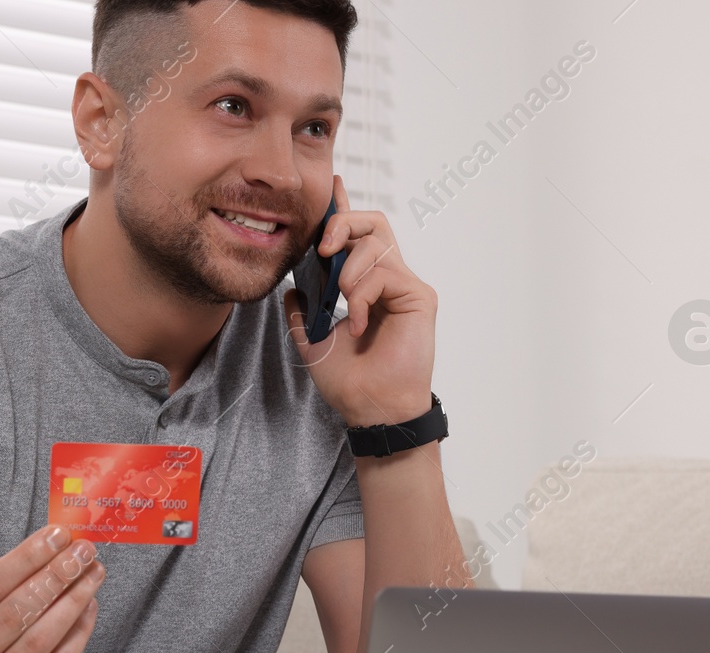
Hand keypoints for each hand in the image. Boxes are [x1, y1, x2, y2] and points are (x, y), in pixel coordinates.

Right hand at [0, 525, 104, 652]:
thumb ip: (22, 585)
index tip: (60, 534)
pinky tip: (92, 608)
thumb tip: (65, 543)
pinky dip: (79, 633)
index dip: (26, 557)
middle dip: (55, 575)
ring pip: (39, 638)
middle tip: (85, 551)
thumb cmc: (6, 651)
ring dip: (73, 601)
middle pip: (15, 610)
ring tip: (95, 574)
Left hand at [283, 175, 437, 425]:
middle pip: (373, 224)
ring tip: (342, 304)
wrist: (370, 408)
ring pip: (376, 243)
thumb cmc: (348, 381)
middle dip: (342, 224)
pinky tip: (358, 323)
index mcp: (366, 286)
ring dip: (347, 271)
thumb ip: (303, 312)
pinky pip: (385, 272)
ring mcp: (405, 287)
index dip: (344, 211)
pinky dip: (361, 295)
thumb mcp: (313, 340)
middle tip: (321, 248)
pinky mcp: (419, 297)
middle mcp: (389, 280)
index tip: (332, 186)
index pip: (356, 238)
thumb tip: (291, 290)